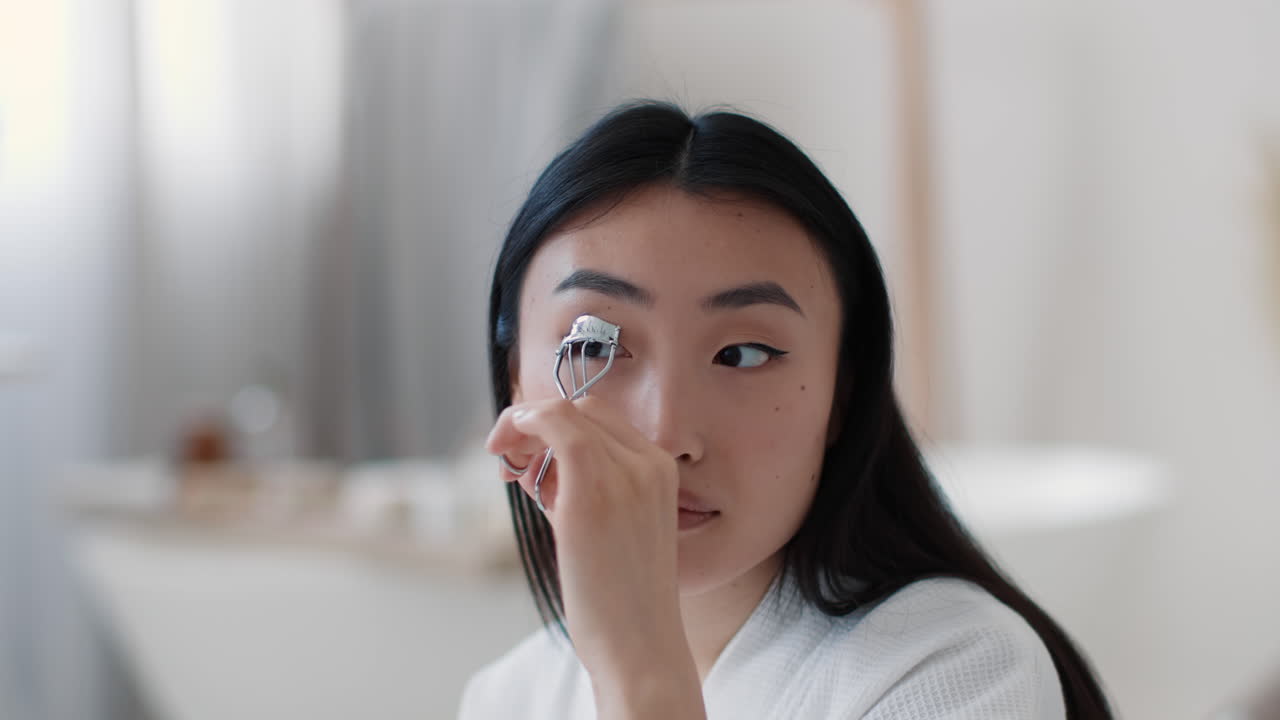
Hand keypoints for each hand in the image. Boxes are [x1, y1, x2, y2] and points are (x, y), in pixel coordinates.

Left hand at [486, 396, 697, 696]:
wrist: (641, 646)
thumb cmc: (621, 599)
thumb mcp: (614, 529)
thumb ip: (584, 489)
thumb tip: (533, 463)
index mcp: (661, 469)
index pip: (600, 418)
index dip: (555, 425)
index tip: (527, 457)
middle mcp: (648, 463)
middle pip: (579, 409)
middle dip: (534, 424)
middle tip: (509, 463)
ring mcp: (622, 474)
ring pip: (561, 413)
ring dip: (522, 432)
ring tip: (511, 476)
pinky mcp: (590, 491)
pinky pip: (553, 426)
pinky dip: (522, 426)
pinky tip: (505, 456)